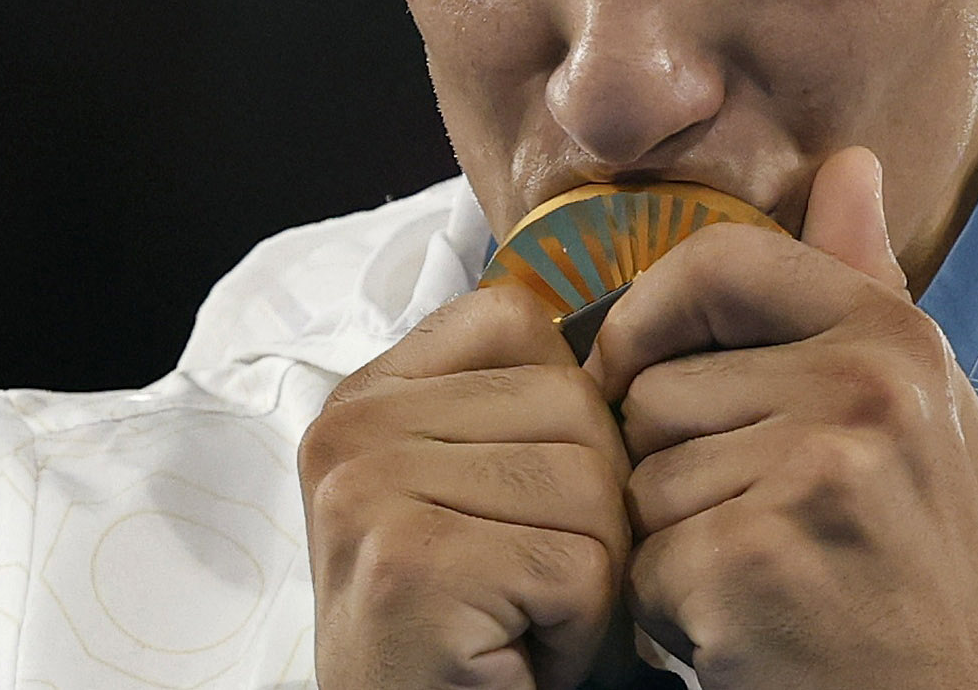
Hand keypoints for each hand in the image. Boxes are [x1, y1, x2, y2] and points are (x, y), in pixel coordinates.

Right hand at [300, 285, 637, 689]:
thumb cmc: (472, 625)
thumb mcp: (475, 486)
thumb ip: (515, 404)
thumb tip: (627, 340)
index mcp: (364, 395)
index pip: (515, 320)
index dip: (565, 416)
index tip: (521, 503)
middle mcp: (350, 430)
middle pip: (572, 404)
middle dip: (590, 510)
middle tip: (525, 585)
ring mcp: (370, 493)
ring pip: (590, 485)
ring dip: (590, 576)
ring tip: (519, 620)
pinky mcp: (413, 567)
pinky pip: (581, 568)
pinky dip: (578, 632)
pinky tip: (516, 656)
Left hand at [586, 148, 977, 689]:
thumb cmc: (903, 558)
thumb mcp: (908, 408)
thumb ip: (861, 283)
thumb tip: (850, 161)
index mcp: (894, 336)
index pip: (721, 258)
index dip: (655, 313)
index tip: (642, 372)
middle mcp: (868, 388)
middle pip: (658, 386)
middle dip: (675, 468)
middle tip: (757, 525)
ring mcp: (818, 472)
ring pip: (642, 475)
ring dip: (670, 541)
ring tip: (754, 572)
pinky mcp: (759, 558)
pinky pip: (641, 558)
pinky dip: (668, 609)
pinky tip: (738, 625)